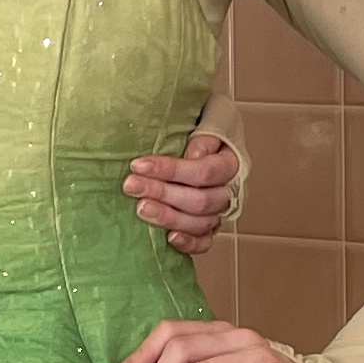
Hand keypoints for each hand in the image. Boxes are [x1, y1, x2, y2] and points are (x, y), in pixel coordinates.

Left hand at [123, 128, 238, 257]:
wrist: (207, 139)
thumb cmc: (202, 127)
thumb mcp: (207, 119)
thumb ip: (203, 135)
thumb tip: (192, 155)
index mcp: (231, 162)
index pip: (204, 172)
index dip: (171, 170)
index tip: (138, 165)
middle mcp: (229, 190)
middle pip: (200, 200)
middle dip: (162, 193)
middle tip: (131, 186)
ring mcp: (220, 212)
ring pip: (200, 222)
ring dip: (168, 217)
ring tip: (141, 209)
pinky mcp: (210, 228)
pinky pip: (205, 242)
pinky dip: (189, 243)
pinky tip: (169, 238)